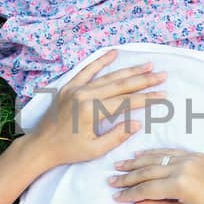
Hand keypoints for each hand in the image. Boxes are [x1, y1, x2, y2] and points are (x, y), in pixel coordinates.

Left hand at [29, 49, 168, 167]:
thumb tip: (138, 122)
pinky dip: (100, 61)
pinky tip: (114, 53)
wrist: (40, 145)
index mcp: (91, 112)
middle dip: (144, 80)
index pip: (126, 102)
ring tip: (148, 66)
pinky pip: (87, 70)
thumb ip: (117, 136)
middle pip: (120, 85)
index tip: (163, 95)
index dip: (147, 99)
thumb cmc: (68, 151)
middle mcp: (84, 95)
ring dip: (129, 71)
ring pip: (108, 77)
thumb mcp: (95, 150)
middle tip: (162, 75)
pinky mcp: (69, 86)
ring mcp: (75, 88)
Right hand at [107, 146, 203, 203]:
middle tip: (111, 181)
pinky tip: (141, 155)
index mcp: (180, 184)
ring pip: (156, 158)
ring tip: (119, 165)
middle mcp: (182, 166)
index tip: (116, 197)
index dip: (129, 194)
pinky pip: (169, 152)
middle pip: (147, 171)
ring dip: (136, 162)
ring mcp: (189, 158)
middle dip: (128, 177)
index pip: (147, 188)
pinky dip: (153, 154)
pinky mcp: (195, 155)